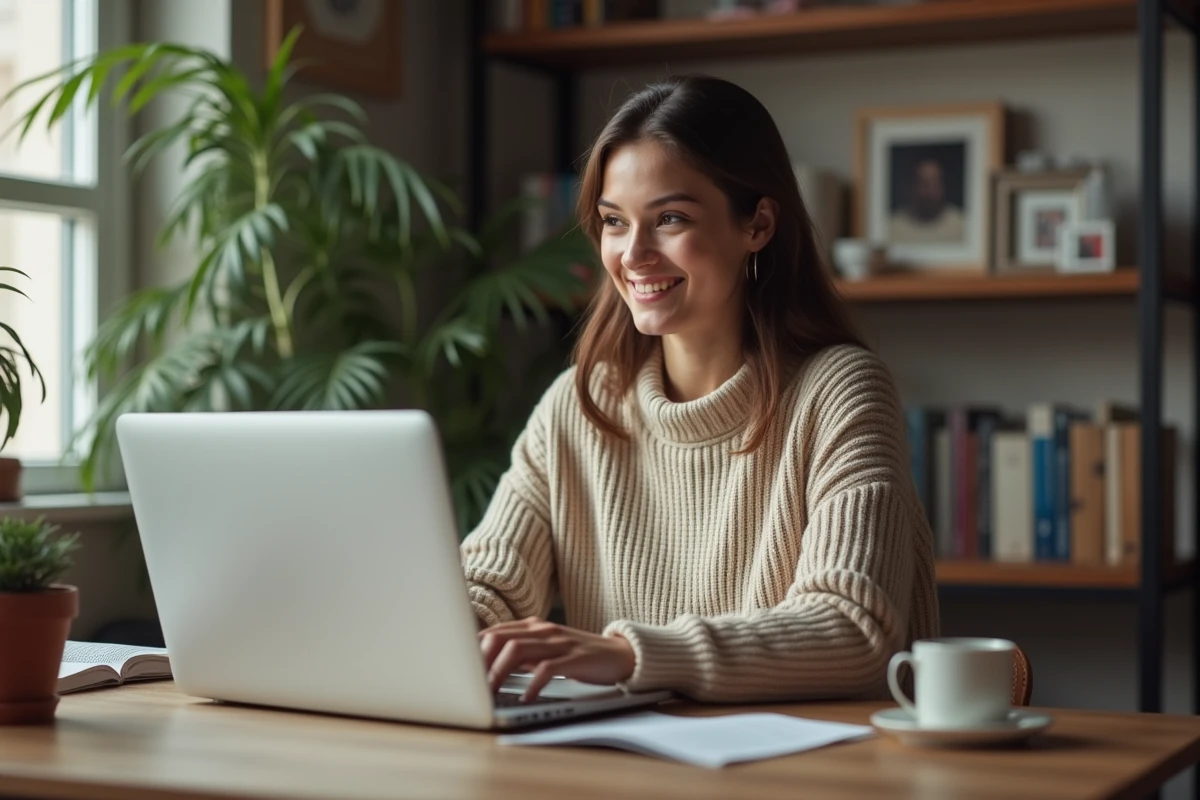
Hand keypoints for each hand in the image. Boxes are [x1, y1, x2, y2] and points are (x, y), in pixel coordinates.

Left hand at [480, 617, 636, 701]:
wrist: (620, 654)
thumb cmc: (579, 656)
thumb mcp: (546, 651)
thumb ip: (521, 655)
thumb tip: (488, 668)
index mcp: (534, 627)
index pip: (495, 632)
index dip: (474, 649)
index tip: (461, 669)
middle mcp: (544, 630)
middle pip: (501, 638)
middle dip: (481, 661)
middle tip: (471, 683)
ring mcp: (559, 643)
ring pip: (518, 650)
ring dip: (499, 671)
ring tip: (491, 691)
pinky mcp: (575, 658)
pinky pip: (547, 668)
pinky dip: (532, 684)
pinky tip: (526, 697)